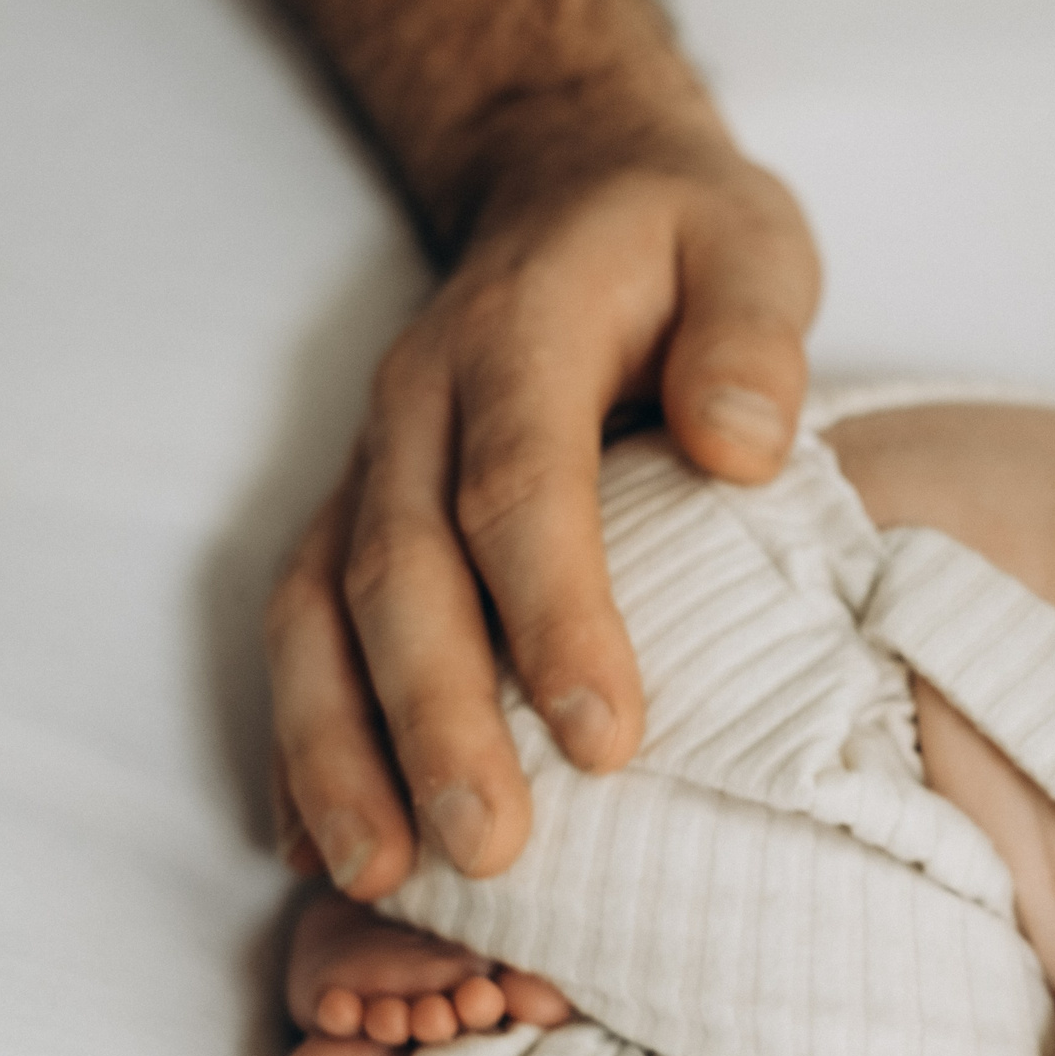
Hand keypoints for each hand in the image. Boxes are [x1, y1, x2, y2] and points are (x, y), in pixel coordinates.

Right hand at [267, 115, 820, 896]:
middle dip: (436, 719)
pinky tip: (321, 842)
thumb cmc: (683, 237)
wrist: (573, 179)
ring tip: (378, 876)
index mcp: (518, 338)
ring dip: (340, 746)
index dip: (556, 616)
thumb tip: (739, 447)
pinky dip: (303, 732)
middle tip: (494, 848)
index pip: (522, 486)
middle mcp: (416, 404)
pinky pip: (303, 624)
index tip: (607, 739)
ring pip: (321, 610)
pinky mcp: (360, 506)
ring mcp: (372, 459)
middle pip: (402, 571)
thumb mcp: (749, 244)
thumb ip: (751, 338)